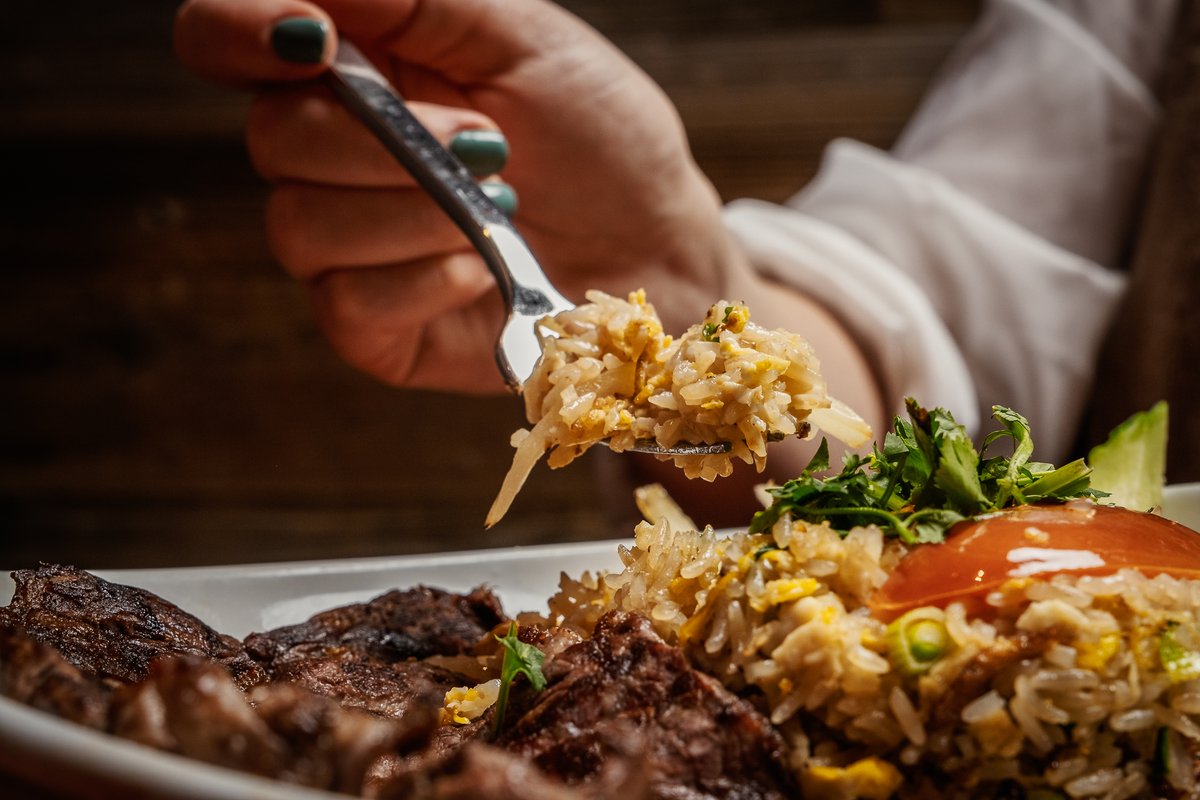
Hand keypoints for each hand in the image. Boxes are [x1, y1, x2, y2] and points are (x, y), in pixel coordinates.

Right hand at [174, 0, 742, 392]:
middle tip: (491, 143)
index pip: (227, 42)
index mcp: (356, 73)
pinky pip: (349, 302)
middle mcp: (332, 159)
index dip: (240, 33)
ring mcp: (347, 248)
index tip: (312, 40)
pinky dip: (427, 280)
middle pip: (272, 140)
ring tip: (501, 205)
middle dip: (387, 141)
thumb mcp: (523, 37)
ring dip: (416, 212)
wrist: (657, 245)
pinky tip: (483, 270)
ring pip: (302, 225)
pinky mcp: (373, 327)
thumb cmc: (598, 136)